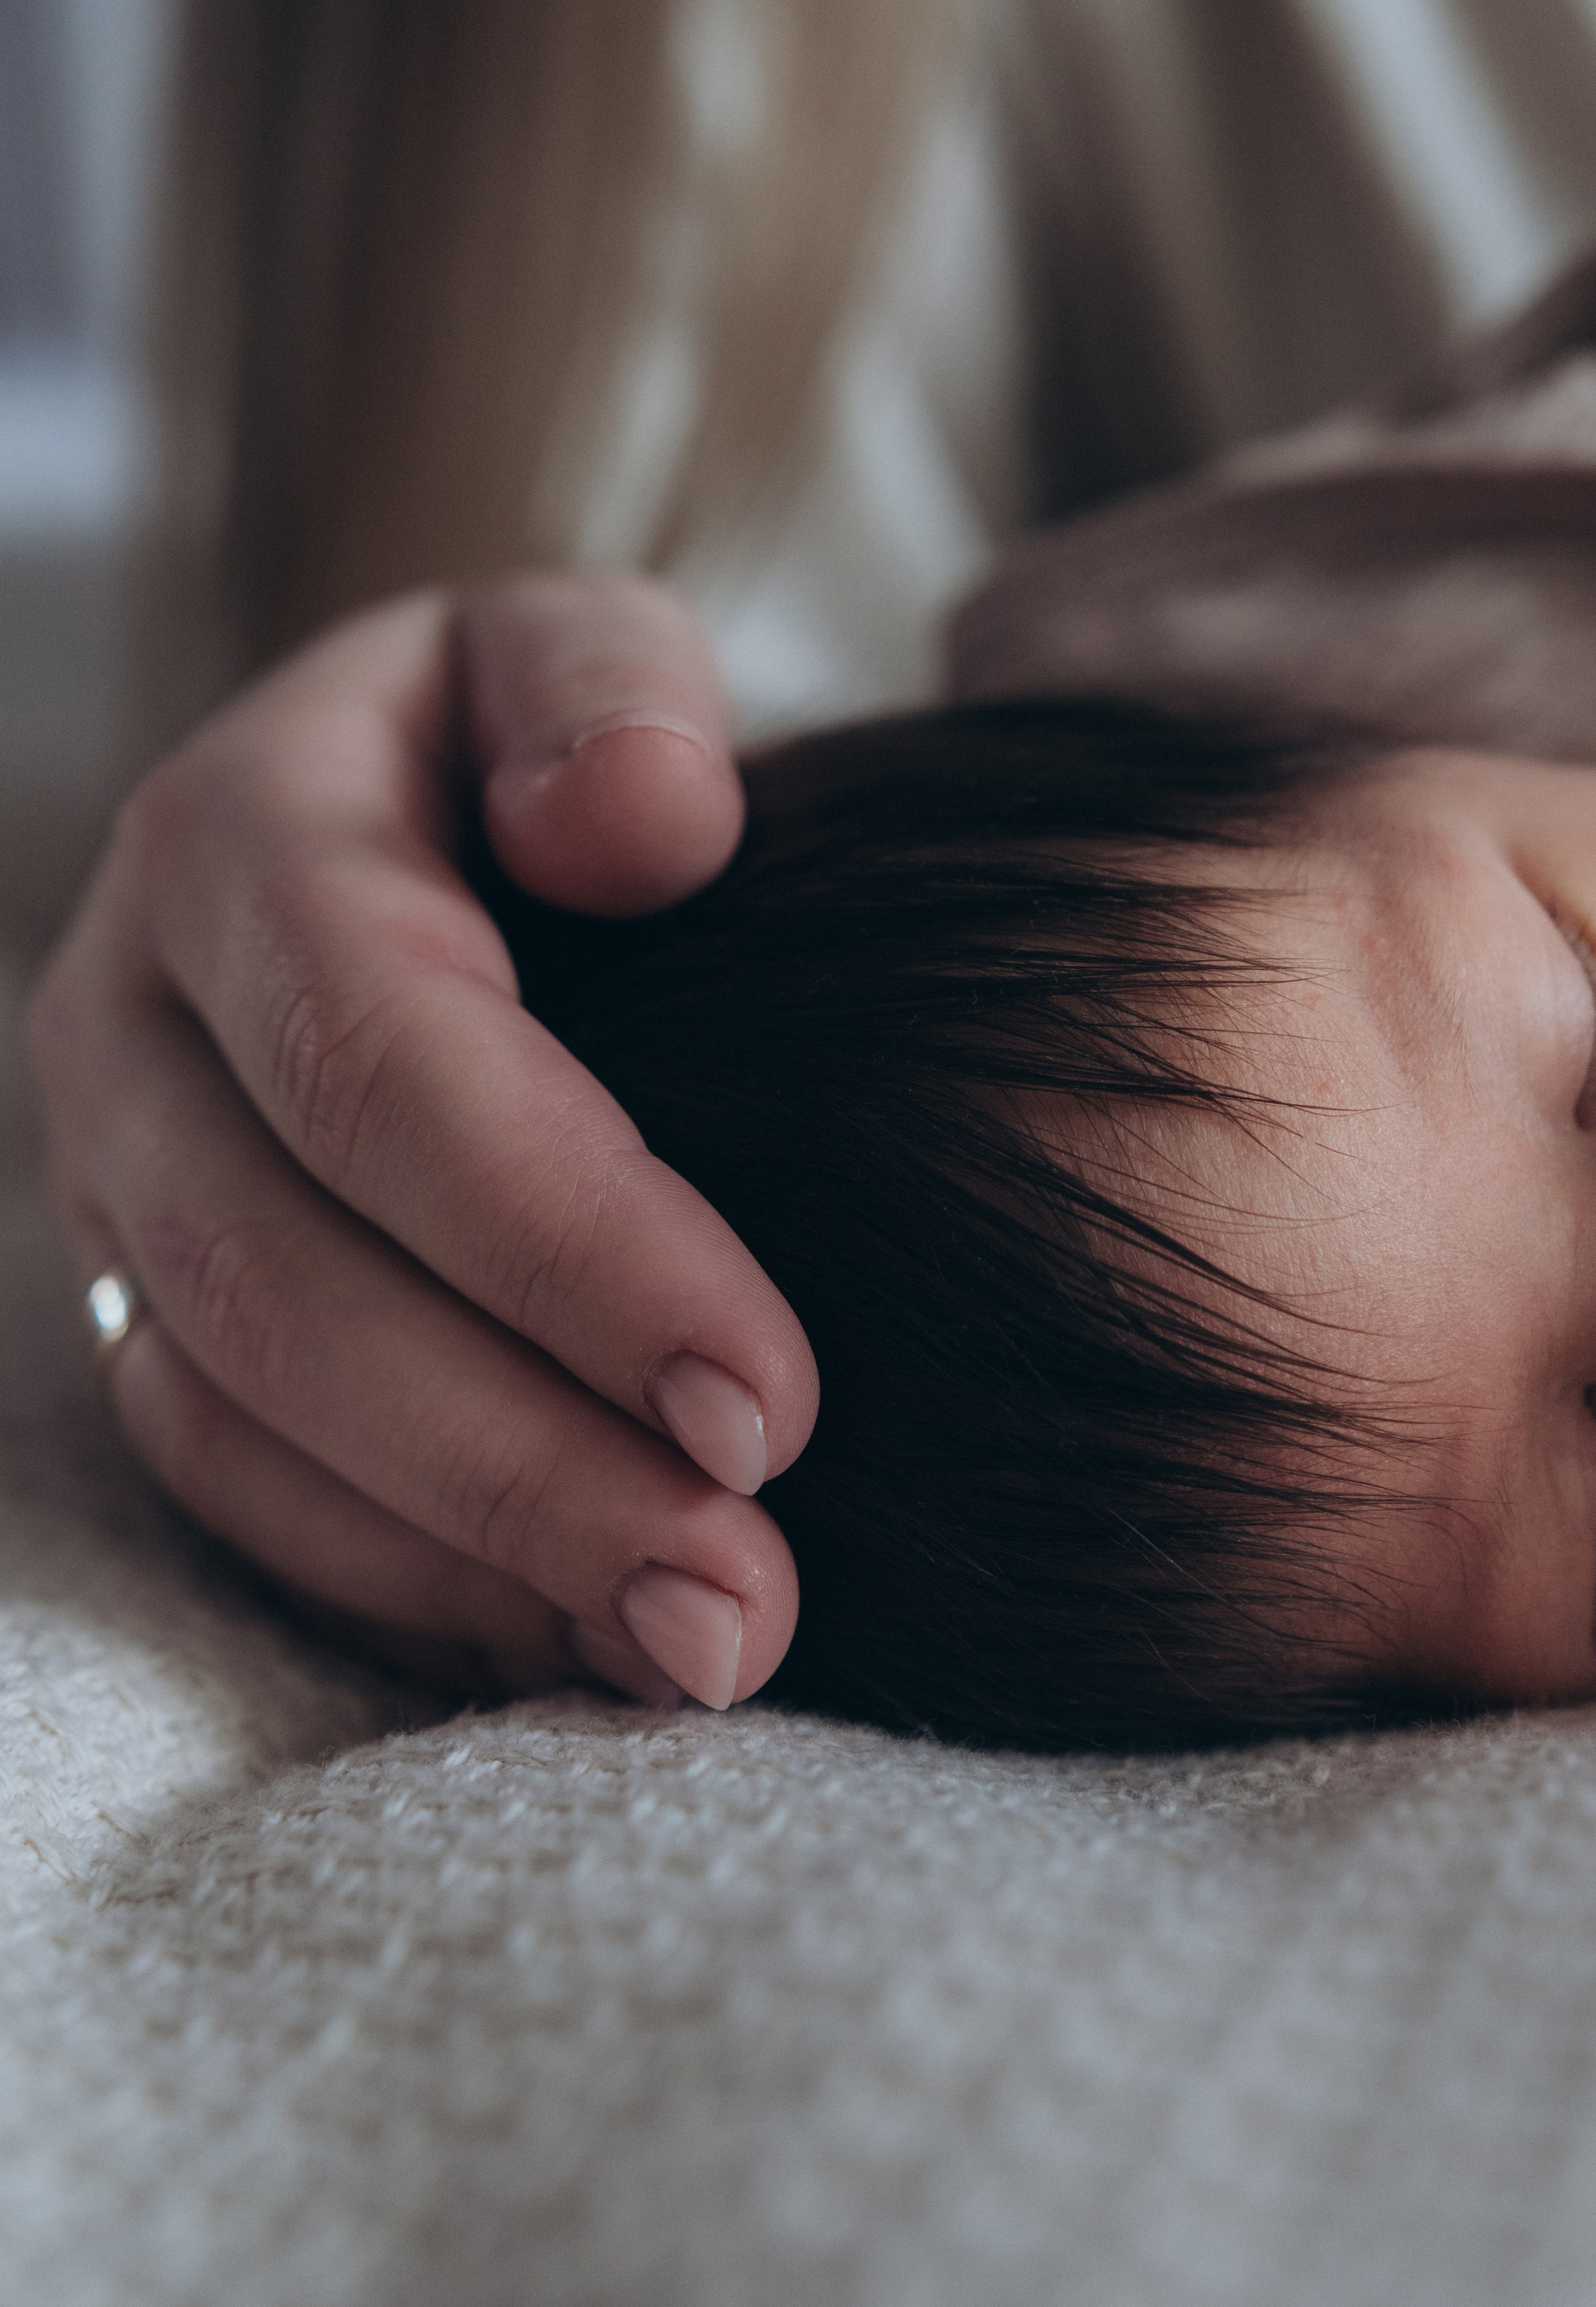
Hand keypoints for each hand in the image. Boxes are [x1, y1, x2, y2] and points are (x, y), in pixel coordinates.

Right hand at [27, 573, 818, 1709]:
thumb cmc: (532, 750)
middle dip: (522, 1461)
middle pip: (286, 1284)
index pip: (376, 1061)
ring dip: (469, 1559)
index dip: (567, 1244)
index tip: (770, 1402)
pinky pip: (233, 1491)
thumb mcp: (580, 658)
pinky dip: (403, 1583)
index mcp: (236, 842)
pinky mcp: (146, 1315)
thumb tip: (642, 817)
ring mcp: (113, 1194)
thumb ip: (614, 694)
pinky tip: (579, 1636)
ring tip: (699, 1649)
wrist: (399, 834)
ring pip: (237, 1420)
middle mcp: (132, 1031)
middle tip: (743, 1597)